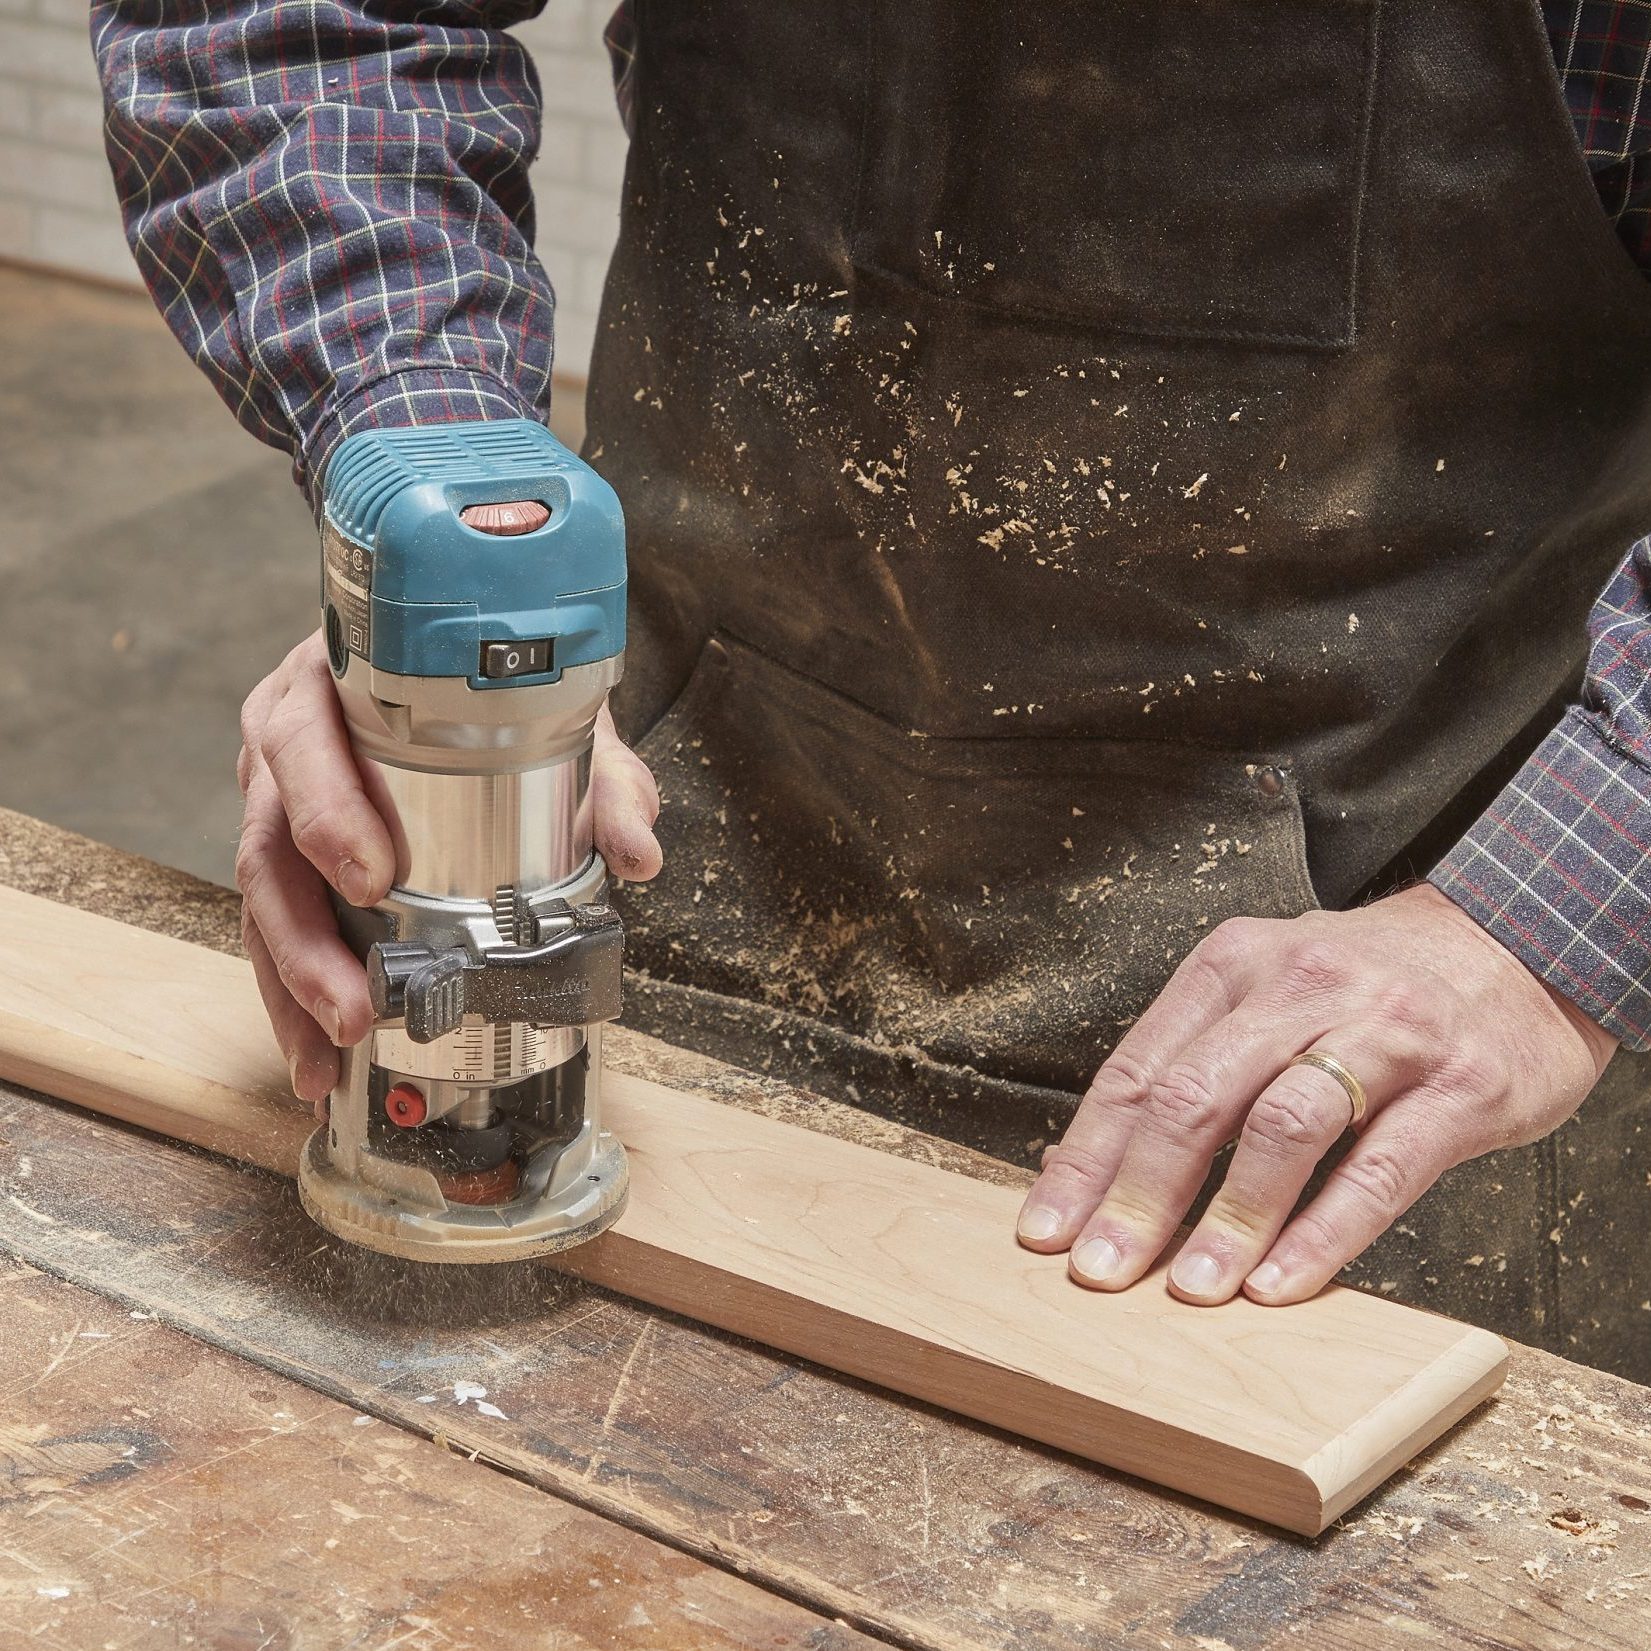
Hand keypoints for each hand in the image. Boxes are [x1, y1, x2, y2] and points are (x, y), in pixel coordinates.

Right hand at [235, 630, 662, 1114]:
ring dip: (292, 986)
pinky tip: (319, 1058)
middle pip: (269, 843)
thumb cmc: (495, 687)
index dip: (329, 812)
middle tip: (353, 1007)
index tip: (371, 877)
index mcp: (330, 684)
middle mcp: (285, 740)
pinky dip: (295, 994)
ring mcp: (272, 797)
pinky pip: (274, 924)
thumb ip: (604, 780)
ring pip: (262, 899)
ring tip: (327, 1057)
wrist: (467, 667)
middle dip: (306, 939)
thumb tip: (638, 856)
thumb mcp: (554, 715)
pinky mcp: (284, 848)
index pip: (308, 745)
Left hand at [1016, 884, 1615, 1305]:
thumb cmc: (1366, 986)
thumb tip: (1087, 1168)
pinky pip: (1380, 1169)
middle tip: (1100, 1273)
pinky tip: (1282, 1284)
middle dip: (1137, 1195)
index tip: (1045, 1231)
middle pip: (1196, 1098)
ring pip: (1283, 1129)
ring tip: (1190, 1290)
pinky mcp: (1460, 1088)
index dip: (1086, 1157)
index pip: (1138, 1071)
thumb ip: (1189, 1065)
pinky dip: (1325, 1233)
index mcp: (1233, 964)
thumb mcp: (1266, 991)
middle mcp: (1299, 988)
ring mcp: (1385, 1035)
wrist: (1517, 938)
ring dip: (1229, 1218)